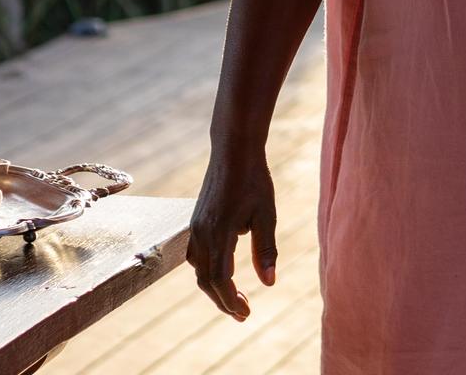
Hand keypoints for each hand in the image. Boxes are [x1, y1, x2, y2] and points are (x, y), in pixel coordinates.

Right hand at [187, 151, 278, 320]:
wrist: (233, 151)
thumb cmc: (254, 180)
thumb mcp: (266, 215)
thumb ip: (265, 250)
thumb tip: (269, 284)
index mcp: (220, 233)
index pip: (220, 279)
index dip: (231, 301)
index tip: (246, 314)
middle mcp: (202, 233)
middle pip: (206, 280)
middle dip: (223, 301)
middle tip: (243, 314)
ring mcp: (195, 227)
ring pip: (199, 270)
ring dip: (214, 288)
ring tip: (234, 298)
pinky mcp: (196, 222)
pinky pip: (196, 256)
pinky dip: (207, 271)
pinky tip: (221, 273)